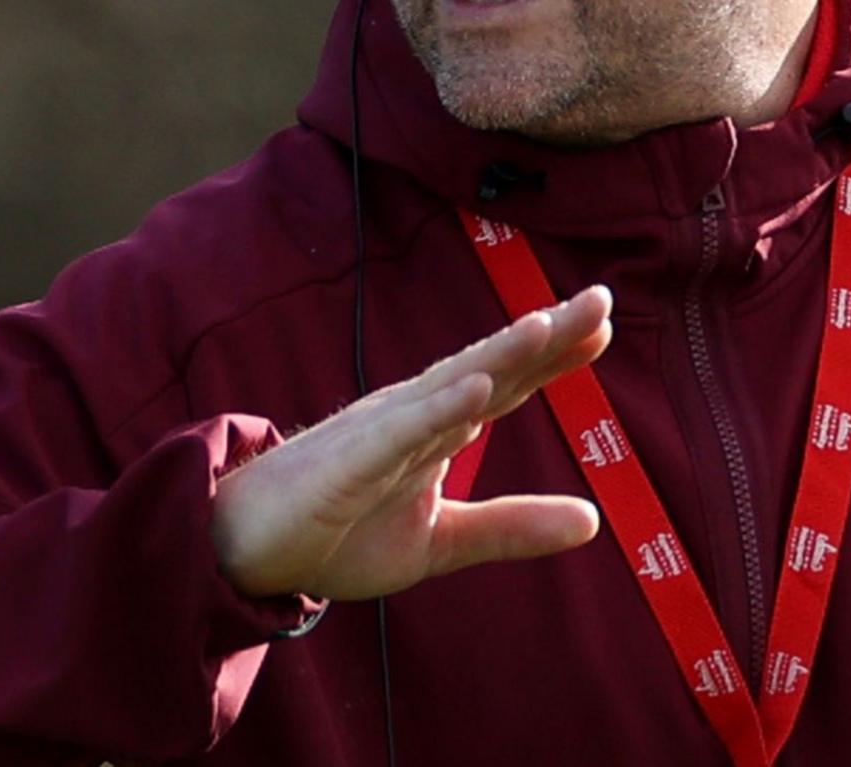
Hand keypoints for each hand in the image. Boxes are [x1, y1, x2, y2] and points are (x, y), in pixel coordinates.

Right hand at [209, 285, 613, 601]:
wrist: (245, 552)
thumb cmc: (338, 533)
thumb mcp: (442, 540)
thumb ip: (511, 527)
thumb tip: (594, 522)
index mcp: (434, 428)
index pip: (504, 382)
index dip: (554, 353)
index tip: (604, 320)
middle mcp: (412, 415)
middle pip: (488, 368)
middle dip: (544, 335)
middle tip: (601, 298)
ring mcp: (379, 434)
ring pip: (448, 386)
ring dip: (497, 355)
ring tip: (546, 325)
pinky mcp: (348, 464)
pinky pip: (398, 434)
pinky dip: (437, 410)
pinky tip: (475, 389)